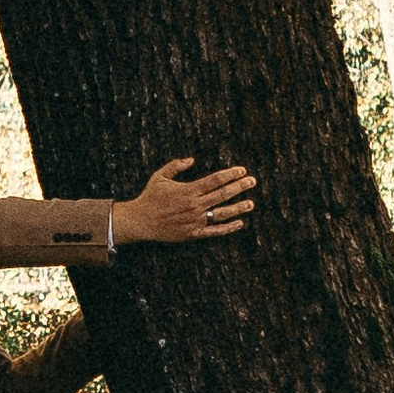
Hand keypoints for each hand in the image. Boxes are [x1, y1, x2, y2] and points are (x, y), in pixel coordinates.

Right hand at [118, 155, 255, 243]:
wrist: (140, 221)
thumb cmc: (150, 197)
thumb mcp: (159, 176)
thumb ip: (176, 165)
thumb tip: (192, 159)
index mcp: (188, 190)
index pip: (215, 180)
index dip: (230, 174)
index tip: (242, 170)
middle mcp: (194, 205)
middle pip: (222, 194)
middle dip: (240, 187)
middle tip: (252, 181)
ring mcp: (195, 220)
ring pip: (222, 213)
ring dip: (238, 207)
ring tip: (251, 203)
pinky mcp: (193, 233)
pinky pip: (215, 231)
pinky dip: (228, 227)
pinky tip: (239, 223)